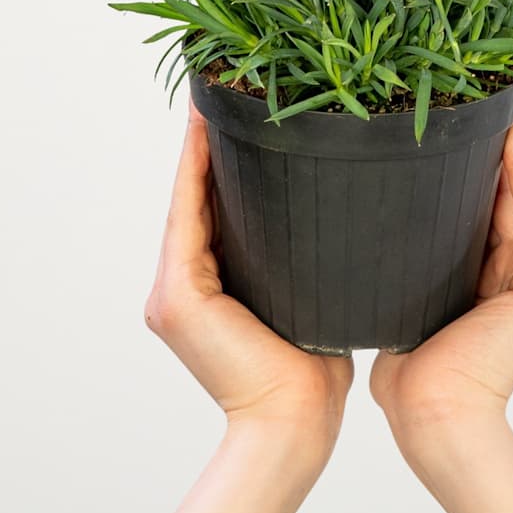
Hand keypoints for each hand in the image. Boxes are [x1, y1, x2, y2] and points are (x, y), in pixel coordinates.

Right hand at [144, 100, 352, 451]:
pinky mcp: (177, 295)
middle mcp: (182, 284)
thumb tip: (340, 223)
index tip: (238, 110)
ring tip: (213, 94)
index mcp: (211, 287)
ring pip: (189, 198)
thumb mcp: (309, 301)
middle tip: (226, 88)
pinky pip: (188, 215)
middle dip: (210, 143)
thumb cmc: (313, 373)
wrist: (296, 425)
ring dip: (199, 145)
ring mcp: (172, 290)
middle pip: (198, 197)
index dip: (223, 158)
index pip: (217, 208)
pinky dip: (195, 169)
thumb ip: (304, 265)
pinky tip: (207, 129)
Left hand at [370, 118, 512, 445]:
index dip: (471, 179)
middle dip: (493, 160)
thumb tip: (366, 237)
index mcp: (483, 291)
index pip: (479, 222)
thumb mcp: (404, 307)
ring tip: (500, 114)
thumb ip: (403, 275)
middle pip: (504, 207)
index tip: (455, 138)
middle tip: (478, 112)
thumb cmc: (409, 377)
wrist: (432, 414)